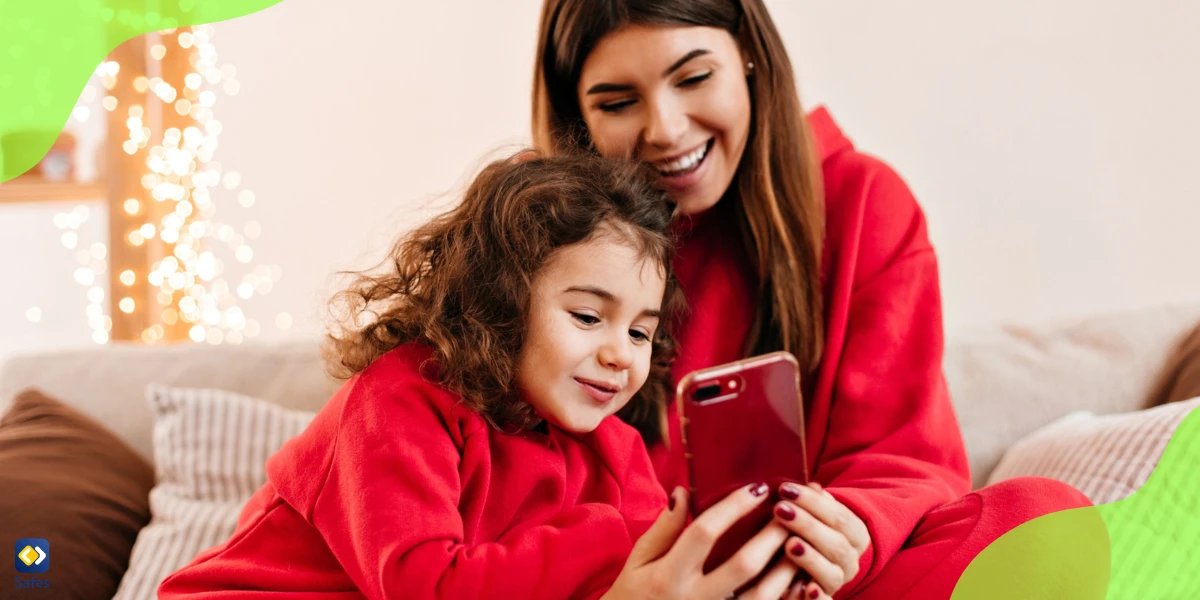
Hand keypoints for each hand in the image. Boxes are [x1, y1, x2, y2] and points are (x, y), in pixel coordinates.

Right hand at [602, 483, 799, 599]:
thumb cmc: (635, 593)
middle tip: (789, 512)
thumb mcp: (639, 559)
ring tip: (799, 544)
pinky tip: (799, 581)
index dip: (732, 508)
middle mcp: (694, 599)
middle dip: (770, 536)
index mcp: (669, 574)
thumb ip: (664, 528)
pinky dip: (784, 597)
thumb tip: (682, 492)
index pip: (704, 533)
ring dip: (785, 570)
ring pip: (760, 597)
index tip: (757, 488)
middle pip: (742, 566)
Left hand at [772, 482, 870, 596]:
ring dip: (811, 558)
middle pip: (836, 543)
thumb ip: (813, 502)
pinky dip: (818, 597)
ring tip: (790, 544)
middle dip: (807, 525)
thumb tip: (812, 486)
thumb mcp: (812, 514)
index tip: (785, 489)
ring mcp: (838, 581)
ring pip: (832, 573)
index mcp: (855, 534)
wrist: (809, 564)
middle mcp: (851, 560)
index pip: (839, 516)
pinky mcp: (825, 598)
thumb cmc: (808, 530)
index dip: (813, 502)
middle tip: (780, 510)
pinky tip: (805, 589)